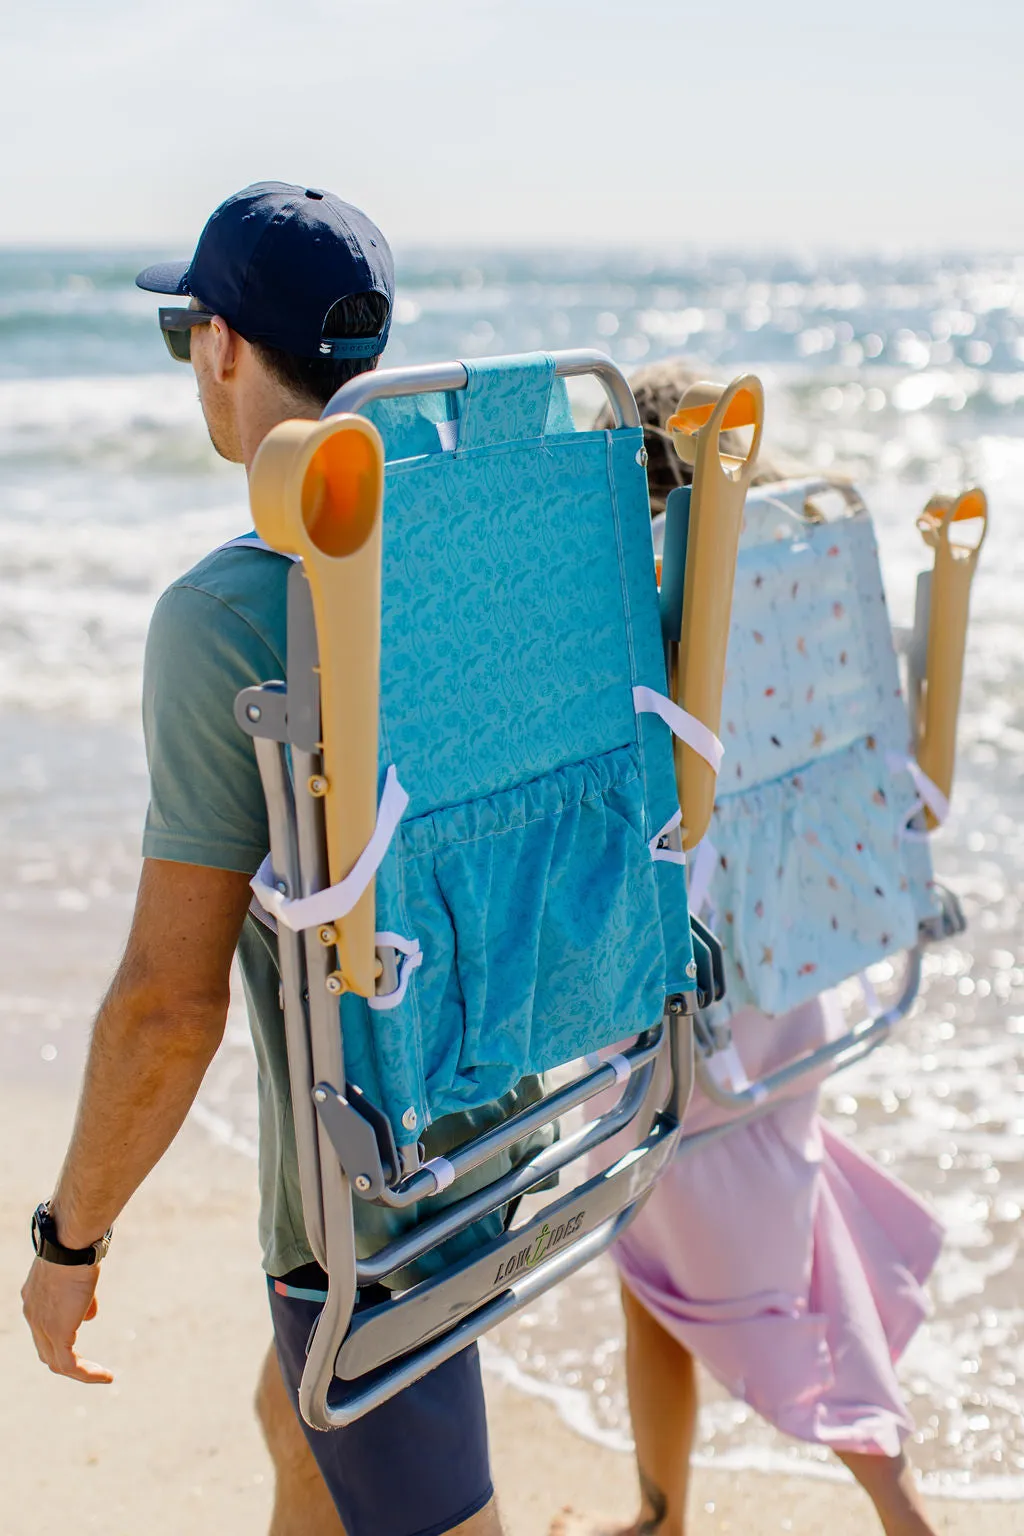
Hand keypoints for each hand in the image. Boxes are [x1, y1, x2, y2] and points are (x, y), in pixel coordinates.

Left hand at [21, 1258, 113, 1383]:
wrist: (70, 1245)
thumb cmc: (77, 1249)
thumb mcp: (78, 1273)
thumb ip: (82, 1297)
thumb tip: (89, 1316)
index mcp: (33, 1298)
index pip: (43, 1327)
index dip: (60, 1334)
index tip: (83, 1332)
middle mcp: (32, 1315)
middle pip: (45, 1349)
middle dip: (68, 1358)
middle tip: (90, 1365)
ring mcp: (42, 1327)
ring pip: (56, 1362)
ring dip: (80, 1371)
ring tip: (102, 1374)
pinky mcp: (58, 1333)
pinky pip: (70, 1365)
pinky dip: (87, 1374)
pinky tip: (106, 1375)